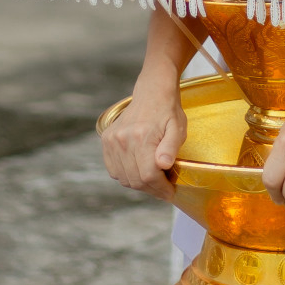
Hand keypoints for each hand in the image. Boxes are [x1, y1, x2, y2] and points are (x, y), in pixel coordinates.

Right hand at [101, 67, 187, 194]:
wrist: (151, 93)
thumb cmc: (168, 111)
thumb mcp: (178, 128)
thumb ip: (171, 147)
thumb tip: (163, 164)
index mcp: (142, 137)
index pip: (149, 176)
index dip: (161, 189)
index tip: (170, 192)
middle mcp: (123, 139)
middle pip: (136, 180)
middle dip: (152, 189)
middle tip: (164, 188)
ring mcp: (112, 140)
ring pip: (124, 178)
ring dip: (140, 184)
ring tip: (154, 179)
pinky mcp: (106, 140)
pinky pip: (114, 170)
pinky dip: (127, 176)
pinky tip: (139, 171)